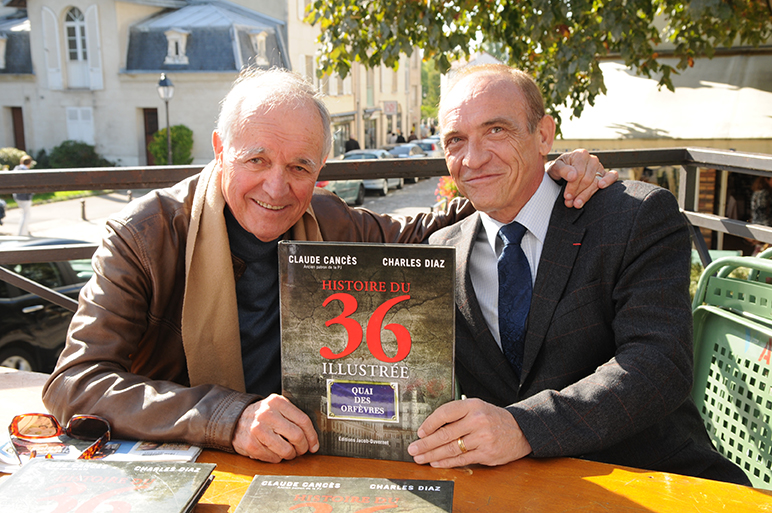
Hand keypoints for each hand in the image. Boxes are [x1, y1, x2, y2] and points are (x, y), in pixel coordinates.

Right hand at [232, 394, 318, 462]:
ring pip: (286, 450)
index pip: (303, 420)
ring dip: (290, 455)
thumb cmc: (261, 416)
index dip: (312, 436)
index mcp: (277, 402)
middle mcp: (267, 414)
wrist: (234, 420)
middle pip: (297, 435)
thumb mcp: (276, 408)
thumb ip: (293, 417)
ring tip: (288, 452)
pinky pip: (273, 458)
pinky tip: (274, 452)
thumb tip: (312, 439)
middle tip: (301, 450)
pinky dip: (277, 458)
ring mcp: (258, 429)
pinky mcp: (251, 445)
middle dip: (302, 447)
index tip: (314, 444)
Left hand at [407, 398, 531, 467]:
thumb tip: (431, 428)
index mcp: (473, 405)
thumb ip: (457, 415)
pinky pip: (461, 459)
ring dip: (432, 454)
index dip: (430, 423)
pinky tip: (436, 462)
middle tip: (413, 448)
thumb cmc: (493, 419)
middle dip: (426, 443)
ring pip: (451, 448)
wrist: (521, 430)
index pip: (445, 412)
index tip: (420, 432)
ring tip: (420, 457)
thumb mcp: (477, 408)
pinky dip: (446, 462)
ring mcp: (482, 438)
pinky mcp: (486, 453)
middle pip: (445, 434)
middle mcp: (477, 420)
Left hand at [546, 149, 616, 207]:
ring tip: (577, 204)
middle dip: (578, 193)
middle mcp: (591, 159)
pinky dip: (609, 181)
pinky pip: (613, 176)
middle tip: (569, 202)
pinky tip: (601, 187)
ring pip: (596, 182)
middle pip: (587, 179)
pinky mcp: (604, 175)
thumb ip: (562, 170)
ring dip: (587, 195)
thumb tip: (573, 176)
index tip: (567, 196)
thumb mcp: (554, 168)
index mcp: (580, 154)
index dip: (573, 186)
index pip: (579, 173)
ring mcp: (599, 167)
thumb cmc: (558, 170)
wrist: (560, 174)